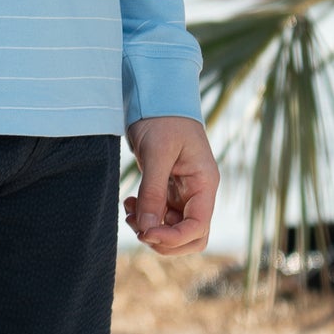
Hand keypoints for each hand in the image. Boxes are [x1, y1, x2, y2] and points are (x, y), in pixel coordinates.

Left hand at [122, 114, 218, 254]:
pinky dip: (145, 215)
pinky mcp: (168, 187)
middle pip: (190, 236)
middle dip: (164, 239)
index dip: (174, 238)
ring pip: (173, 227)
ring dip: (151, 227)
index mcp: (204, 183)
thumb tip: (146, 228)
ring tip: (129, 212)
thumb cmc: (163, 117)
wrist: (155, 94)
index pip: (198, 227)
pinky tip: (129, 203)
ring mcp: (183, 191)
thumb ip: (153, 191)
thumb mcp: (157, 152)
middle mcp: (198, 191)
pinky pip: (160, 214)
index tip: (147, 233)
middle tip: (139, 227)